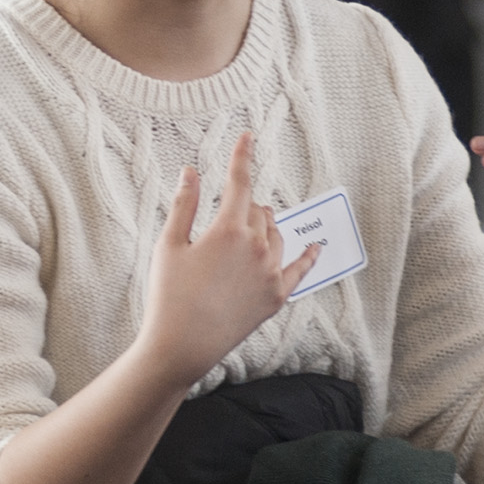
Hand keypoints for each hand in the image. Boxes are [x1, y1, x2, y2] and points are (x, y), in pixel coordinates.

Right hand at [133, 133, 318, 388]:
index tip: (248, 136)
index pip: (240, 182)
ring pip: (275, 234)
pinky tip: (315, 246)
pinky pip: (300, 268)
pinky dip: (307, 255)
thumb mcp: (169, 245)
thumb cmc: (168, 295)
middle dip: (242, 206)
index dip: (242, 156)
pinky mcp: (277, 296)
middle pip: (257, 210)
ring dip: (263, 227)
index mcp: (228, 229)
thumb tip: (191, 171)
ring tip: (242, 238)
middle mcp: (257, 247)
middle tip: (220, 223)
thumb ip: (184, 204)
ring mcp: (271, 272)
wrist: (181, 347)